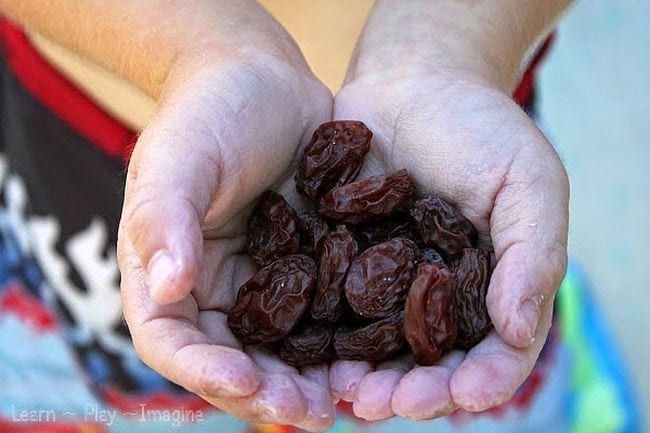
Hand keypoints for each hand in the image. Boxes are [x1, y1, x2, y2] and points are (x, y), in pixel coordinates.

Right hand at [117, 48, 335, 430]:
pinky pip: (322, 313)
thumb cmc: (208, 110)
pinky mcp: (306, 265)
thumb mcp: (178, 157)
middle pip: (233, 358)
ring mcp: (263, 280)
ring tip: (346, 401)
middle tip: (310, 411)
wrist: (261, 77)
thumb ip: (164, 219)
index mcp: (167, 272)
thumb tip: (165, 289)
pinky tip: (372, 356)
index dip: (204, 371)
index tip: (245, 382)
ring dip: (309, 379)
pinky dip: (341, 341)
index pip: (172, 340)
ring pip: (282, 347)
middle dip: (267, 390)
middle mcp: (214, 287)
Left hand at [330, 71, 568, 419]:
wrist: (412, 82)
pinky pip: (333, 306)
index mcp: (491, 286)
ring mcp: (387, 283)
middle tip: (389, 404)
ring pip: (378, 347)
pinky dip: (325, 334)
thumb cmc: (481, 128)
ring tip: (348, 393)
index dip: (484, 379)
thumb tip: (520, 332)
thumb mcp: (528, 181)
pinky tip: (311, 352)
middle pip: (431, 362)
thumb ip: (534, 254)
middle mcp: (437, 295)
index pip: (496, 350)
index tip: (465, 396)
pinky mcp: (341, 261)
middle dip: (413, 391)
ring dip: (365, 377)